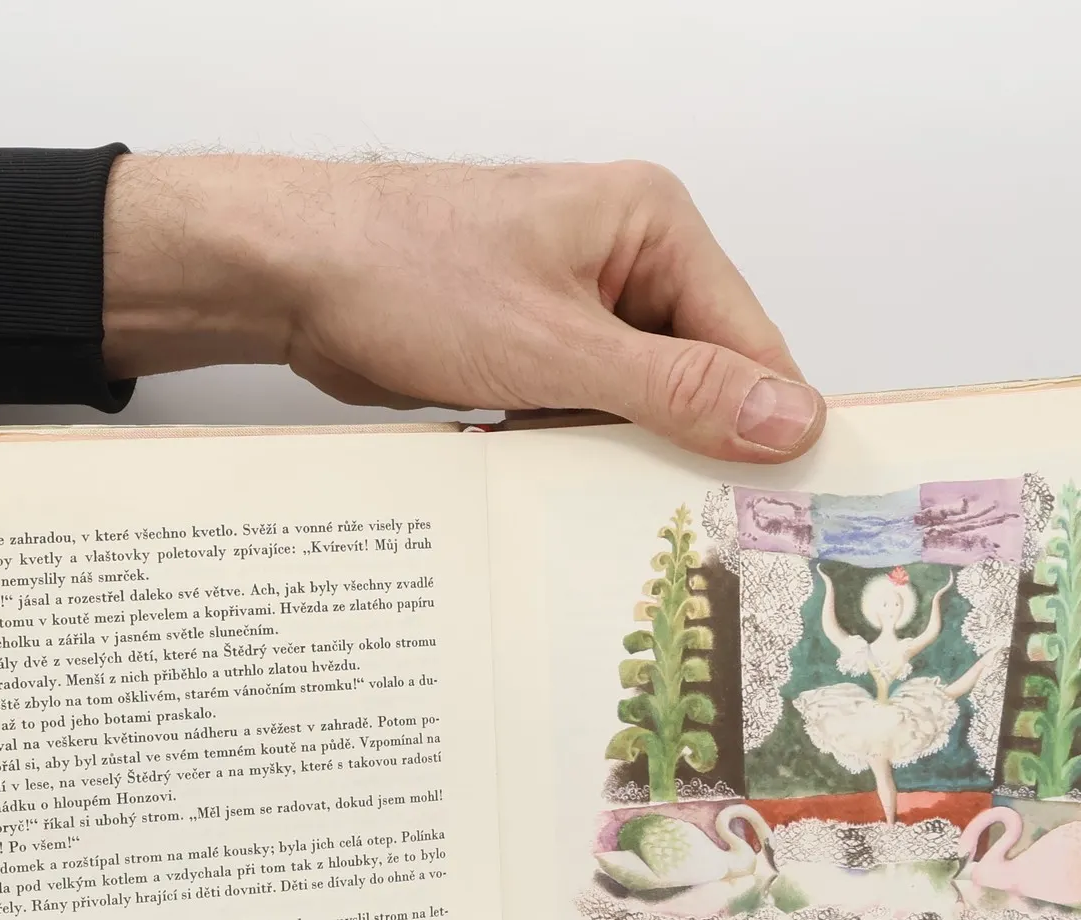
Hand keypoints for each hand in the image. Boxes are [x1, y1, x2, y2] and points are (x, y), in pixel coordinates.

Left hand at [101, 156, 825, 463]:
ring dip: (627, 457)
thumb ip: (680, 389)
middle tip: (698, 531)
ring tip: (624, 515)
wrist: (293, 275)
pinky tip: (567, 492)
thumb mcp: (561, 349)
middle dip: (690, 448)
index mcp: (653, 226)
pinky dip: (578, 452)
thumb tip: (787, 417)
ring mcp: (576, 305)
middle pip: (700, 377)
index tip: (774, 509)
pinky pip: (585, 412)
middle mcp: (625, 258)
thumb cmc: (408, 273)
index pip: (750, 341)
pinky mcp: (532, 346)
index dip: (763, 427)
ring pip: (640, 404)